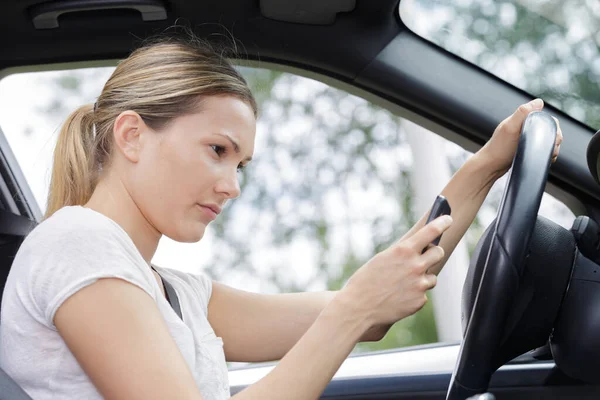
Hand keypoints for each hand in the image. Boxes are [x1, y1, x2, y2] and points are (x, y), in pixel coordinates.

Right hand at [338, 215, 452, 328]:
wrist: (359, 308)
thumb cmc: (366, 280)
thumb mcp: (382, 259)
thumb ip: (402, 254)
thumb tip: (419, 248)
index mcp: (403, 251)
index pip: (431, 231)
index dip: (442, 223)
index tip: (448, 219)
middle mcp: (415, 265)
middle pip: (438, 253)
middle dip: (434, 253)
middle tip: (428, 255)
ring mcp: (419, 284)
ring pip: (432, 276)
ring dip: (423, 277)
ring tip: (404, 283)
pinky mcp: (420, 301)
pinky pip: (423, 293)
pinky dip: (415, 294)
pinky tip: (400, 296)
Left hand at [479, 98, 562, 177]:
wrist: (490, 167)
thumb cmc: (498, 148)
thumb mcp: (510, 128)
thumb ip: (522, 113)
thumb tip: (539, 101)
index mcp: (521, 120)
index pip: (545, 118)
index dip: (553, 126)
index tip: (554, 137)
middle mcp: (524, 128)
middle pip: (548, 129)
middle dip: (555, 138)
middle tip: (553, 150)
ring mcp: (525, 140)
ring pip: (547, 140)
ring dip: (552, 147)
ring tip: (551, 156)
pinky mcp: (525, 150)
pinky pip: (541, 150)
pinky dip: (546, 154)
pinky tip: (547, 159)